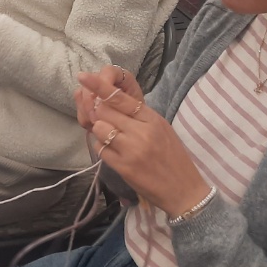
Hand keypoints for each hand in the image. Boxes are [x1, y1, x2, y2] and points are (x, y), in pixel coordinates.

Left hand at [76, 66, 209, 218]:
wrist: (184, 190)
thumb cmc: (173, 157)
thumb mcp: (162, 129)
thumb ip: (139, 116)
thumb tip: (111, 102)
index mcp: (152, 119)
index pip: (120, 98)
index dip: (99, 86)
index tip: (83, 77)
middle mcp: (141, 132)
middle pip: (105, 111)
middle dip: (99, 113)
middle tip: (102, 118)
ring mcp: (131, 150)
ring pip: (100, 129)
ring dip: (100, 131)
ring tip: (110, 138)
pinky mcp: (124, 167)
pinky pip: (100, 149)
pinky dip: (102, 148)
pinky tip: (112, 151)